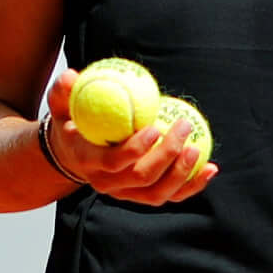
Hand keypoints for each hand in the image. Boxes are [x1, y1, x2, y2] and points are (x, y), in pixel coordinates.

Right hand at [40, 69, 217, 206]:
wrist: (74, 155)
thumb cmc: (72, 124)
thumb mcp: (61, 106)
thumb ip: (63, 92)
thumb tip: (71, 76)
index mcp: (90, 163)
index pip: (113, 163)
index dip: (135, 150)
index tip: (154, 128)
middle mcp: (108, 185)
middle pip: (142, 178)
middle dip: (167, 155)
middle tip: (184, 127)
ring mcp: (127, 194)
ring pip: (158, 193)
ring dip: (182, 174)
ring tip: (197, 148)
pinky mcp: (143, 196)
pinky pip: (171, 195)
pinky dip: (192, 185)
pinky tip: (211, 168)